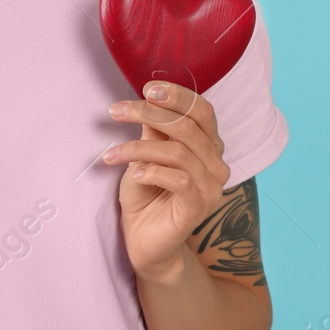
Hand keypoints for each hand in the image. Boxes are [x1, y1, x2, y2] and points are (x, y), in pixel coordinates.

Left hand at [104, 81, 230, 283]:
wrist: (144, 241)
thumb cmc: (146, 194)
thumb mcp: (146, 154)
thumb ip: (153, 129)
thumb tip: (149, 97)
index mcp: (208, 146)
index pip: (202, 111)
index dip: (177, 96)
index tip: (147, 88)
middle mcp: (216, 164)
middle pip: (188, 126)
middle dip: (149, 113)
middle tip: (116, 110)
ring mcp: (211, 187)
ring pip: (178, 152)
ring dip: (138, 147)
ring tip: (112, 153)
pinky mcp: (198, 208)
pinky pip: (178, 179)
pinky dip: (151, 171)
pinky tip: (134, 174)